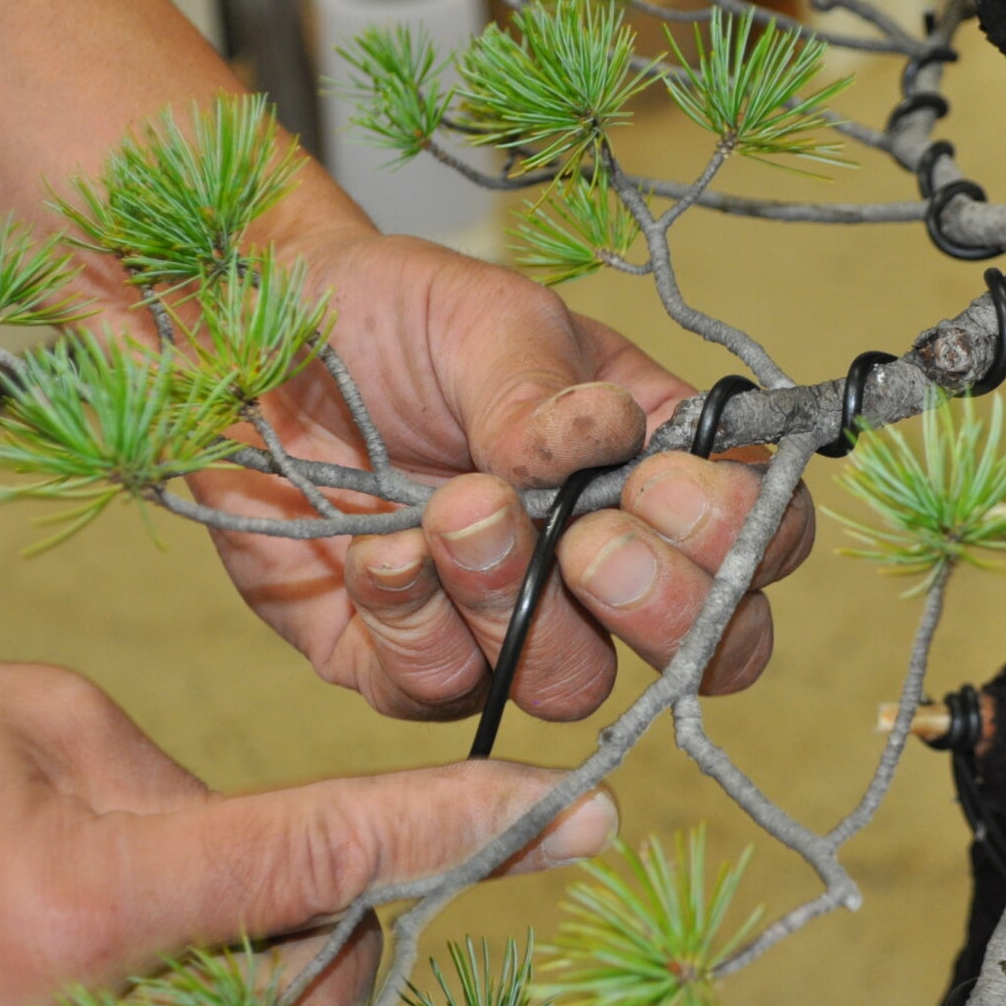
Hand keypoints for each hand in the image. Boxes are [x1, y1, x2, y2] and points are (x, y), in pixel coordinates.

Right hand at [0, 655, 615, 1005]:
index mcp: (73, 900)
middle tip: (280, 874)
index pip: (321, 860)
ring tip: (124, 922)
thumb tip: (302, 865)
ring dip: (225, 999)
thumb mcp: (35, 718)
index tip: (570, 815)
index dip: (461, 832)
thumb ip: (196, 801)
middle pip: (294, 1003)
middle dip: (328, 933)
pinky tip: (78, 994)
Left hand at [192, 229, 815, 722]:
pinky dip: (415, 623)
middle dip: (657, 609)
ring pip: (569, 682)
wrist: (247, 341)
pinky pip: (441, 689)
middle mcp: (598, 564)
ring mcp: (506, 625)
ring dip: (518, 604)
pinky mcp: (405, 660)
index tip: (656, 481)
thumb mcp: (485, 318)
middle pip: (702, 651)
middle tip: (585, 543)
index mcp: (653, 471)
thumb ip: (545, 387)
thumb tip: (606, 439)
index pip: (758, 543)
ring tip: (457, 510)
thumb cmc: (390, 316)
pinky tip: (379, 551)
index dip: (736, 540)